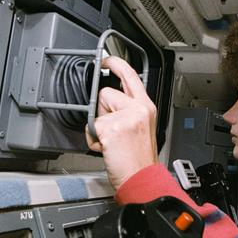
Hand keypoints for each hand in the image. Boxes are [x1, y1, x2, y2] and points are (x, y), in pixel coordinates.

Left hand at [86, 56, 158, 189]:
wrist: (142, 178)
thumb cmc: (139, 158)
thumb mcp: (141, 127)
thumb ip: (128, 110)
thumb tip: (108, 103)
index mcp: (145, 106)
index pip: (131, 75)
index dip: (117, 63)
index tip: (107, 59)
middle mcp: (138, 108)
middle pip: (106, 92)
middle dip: (102, 109)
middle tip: (112, 129)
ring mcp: (125, 118)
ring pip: (97, 110)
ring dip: (99, 126)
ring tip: (113, 141)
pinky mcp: (112, 129)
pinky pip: (91, 127)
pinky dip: (95, 140)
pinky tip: (108, 148)